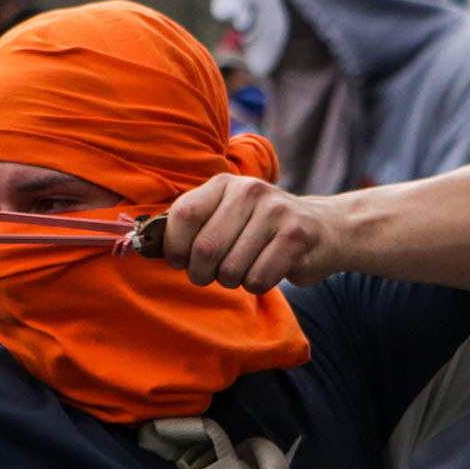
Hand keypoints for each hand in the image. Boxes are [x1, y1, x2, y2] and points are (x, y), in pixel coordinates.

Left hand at [159, 173, 342, 291]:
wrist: (324, 228)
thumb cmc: (260, 228)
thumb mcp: (227, 212)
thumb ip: (193, 223)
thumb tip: (144, 243)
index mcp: (224, 183)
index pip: (183, 215)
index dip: (175, 247)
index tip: (180, 260)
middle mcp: (249, 191)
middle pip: (205, 249)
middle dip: (202, 273)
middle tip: (212, 274)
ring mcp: (275, 212)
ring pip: (230, 269)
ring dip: (231, 280)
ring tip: (243, 268)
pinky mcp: (296, 237)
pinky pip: (258, 279)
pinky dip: (256, 285)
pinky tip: (266, 270)